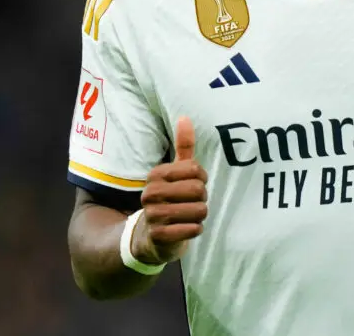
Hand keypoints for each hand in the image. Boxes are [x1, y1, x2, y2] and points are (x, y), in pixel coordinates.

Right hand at [130, 116, 208, 264]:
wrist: (150, 236)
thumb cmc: (170, 198)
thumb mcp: (176, 172)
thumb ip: (183, 147)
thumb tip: (185, 117)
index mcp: (156, 175)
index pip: (195, 169)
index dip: (202, 178)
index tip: (195, 183)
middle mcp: (151, 193)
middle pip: (198, 190)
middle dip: (203, 198)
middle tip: (194, 202)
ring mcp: (153, 216)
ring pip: (198, 210)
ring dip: (200, 215)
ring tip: (190, 215)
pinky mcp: (159, 236)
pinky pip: (192, 229)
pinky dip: (196, 229)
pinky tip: (188, 228)